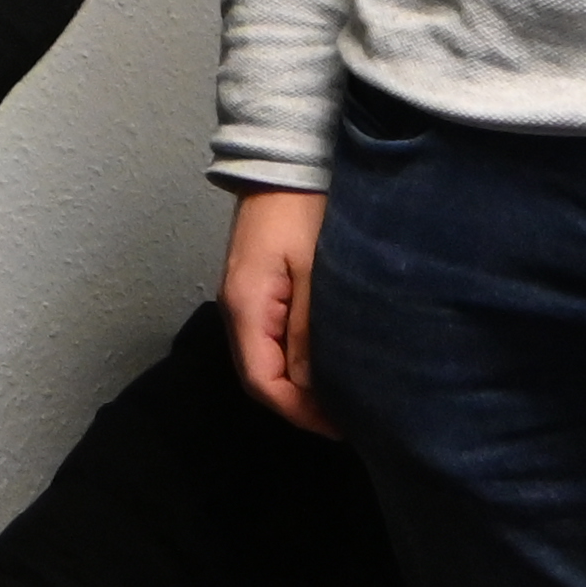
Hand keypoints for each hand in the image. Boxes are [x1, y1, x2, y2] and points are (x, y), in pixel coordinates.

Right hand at [222, 188, 334, 436]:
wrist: (286, 160)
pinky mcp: (259, 287)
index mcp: (246, 307)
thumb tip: (312, 389)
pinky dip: (296, 360)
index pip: (262, 382)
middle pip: (259, 376)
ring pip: (265, 359)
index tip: (342, 426)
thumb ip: (310, 332)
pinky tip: (326, 361)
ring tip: (343, 395)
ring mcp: (245, 297)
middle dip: (300, 405)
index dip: (299, 412)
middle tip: (348, 418)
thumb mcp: (316, 273)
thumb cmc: (305, 212)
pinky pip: (271, 338)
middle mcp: (237, 308)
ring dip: (299, 384)